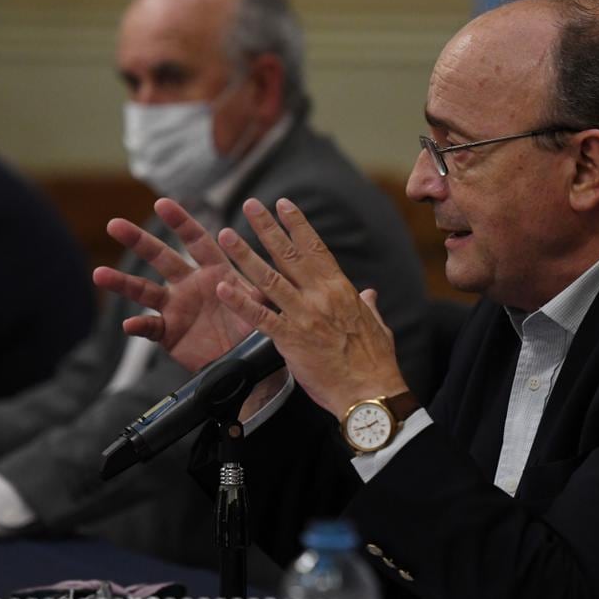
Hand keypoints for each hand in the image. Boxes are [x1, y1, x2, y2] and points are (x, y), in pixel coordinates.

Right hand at [92, 198, 264, 371]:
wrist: (245, 364)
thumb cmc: (257, 330)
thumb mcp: (262, 306)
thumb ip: (256, 292)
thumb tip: (260, 282)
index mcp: (215, 271)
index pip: (196, 239)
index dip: (180, 221)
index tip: (162, 202)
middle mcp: (191, 284)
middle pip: (161, 257)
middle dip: (139, 241)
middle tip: (114, 224)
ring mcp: (176, 308)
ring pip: (144, 291)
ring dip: (122, 282)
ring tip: (99, 274)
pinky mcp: (169, 333)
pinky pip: (150, 327)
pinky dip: (139, 326)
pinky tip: (128, 323)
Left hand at [213, 197, 407, 419]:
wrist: (370, 394)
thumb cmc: (376, 362)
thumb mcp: (376, 326)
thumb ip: (367, 306)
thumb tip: (369, 293)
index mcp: (341, 289)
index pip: (316, 248)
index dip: (297, 224)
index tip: (283, 204)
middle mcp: (320, 296)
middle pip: (288, 254)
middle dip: (266, 228)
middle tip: (250, 205)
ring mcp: (304, 317)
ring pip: (268, 278)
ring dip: (244, 255)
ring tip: (226, 235)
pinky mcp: (290, 341)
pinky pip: (260, 316)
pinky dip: (240, 301)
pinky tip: (222, 287)